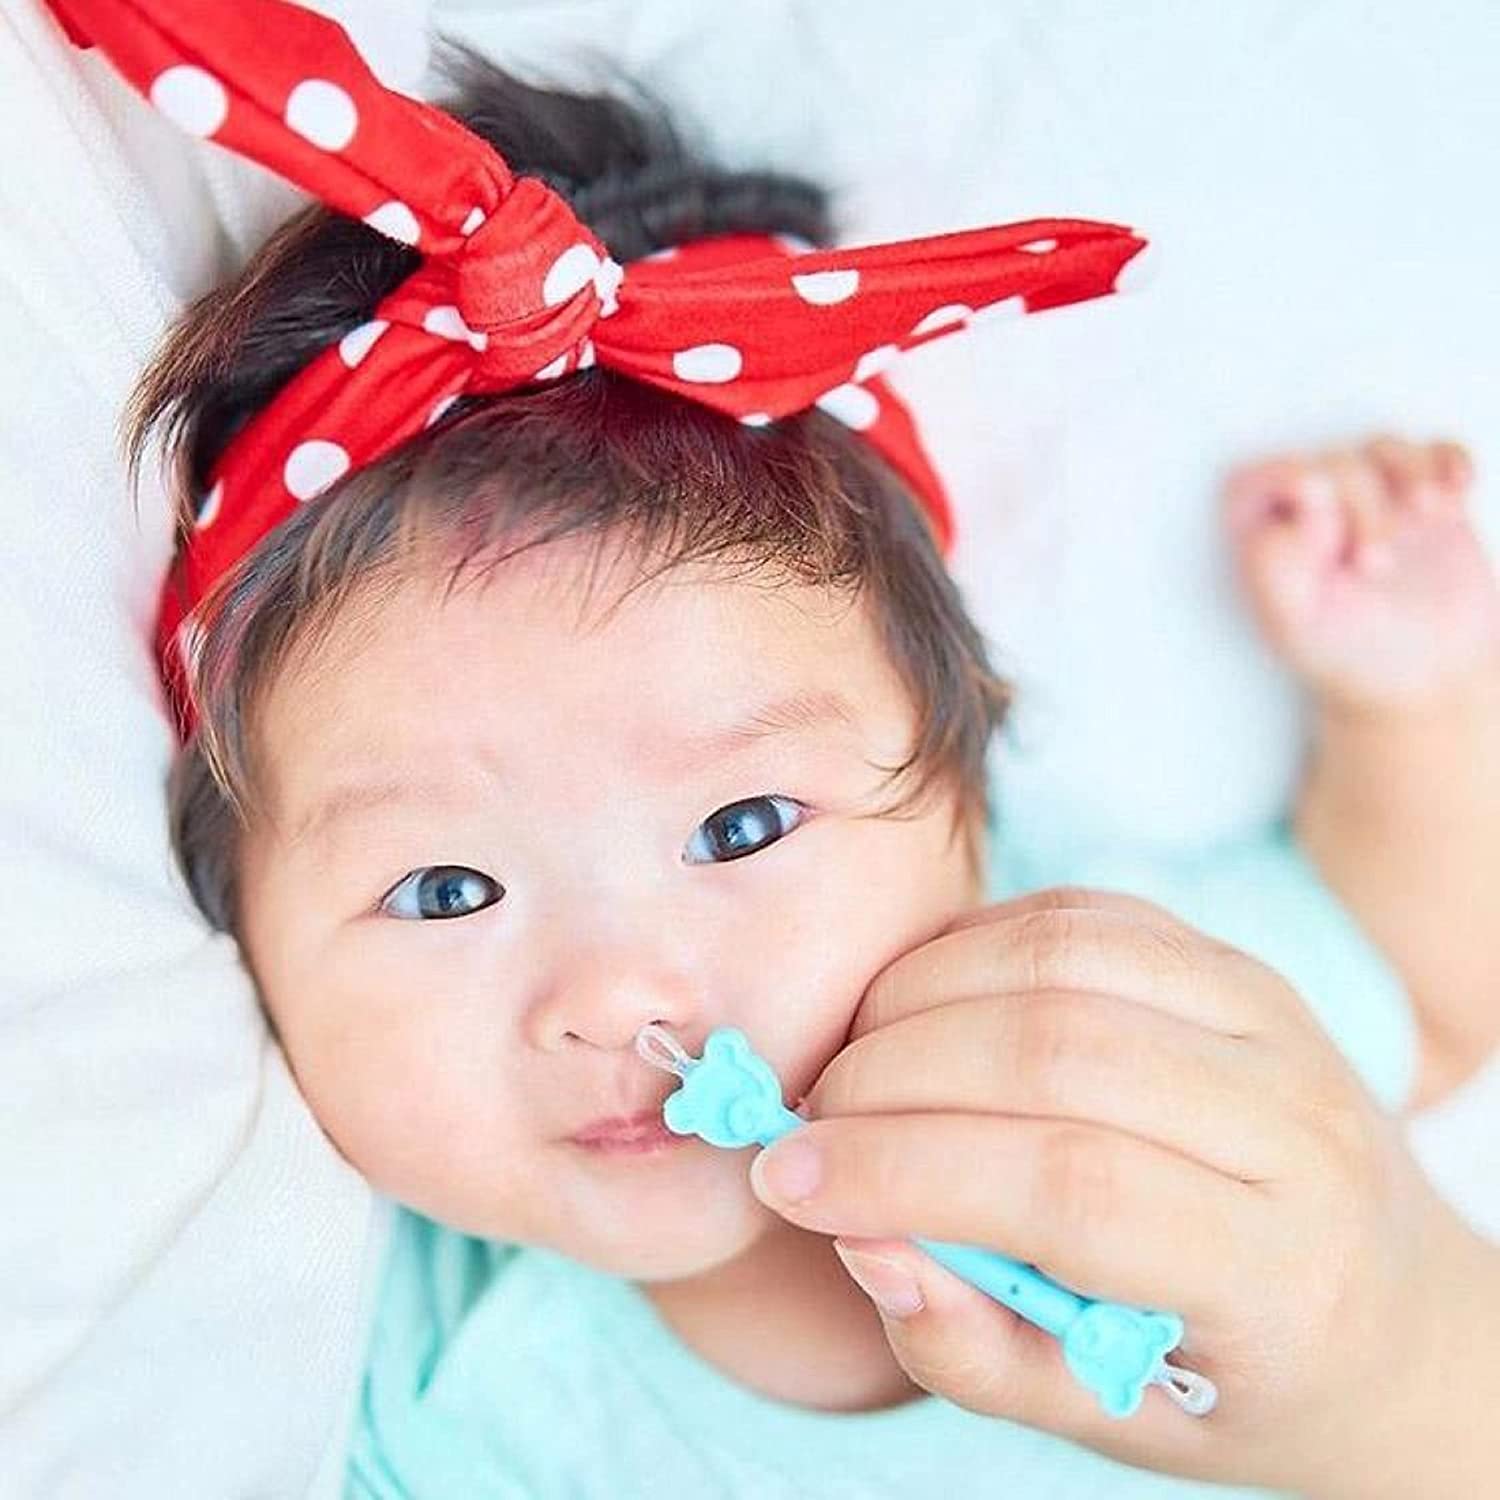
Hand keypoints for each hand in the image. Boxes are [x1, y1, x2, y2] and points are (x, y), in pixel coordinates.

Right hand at [747, 888, 1494, 1496]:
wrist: (1389, 1308)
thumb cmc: (1234, 1376)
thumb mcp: (1110, 1416)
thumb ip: (976, 1350)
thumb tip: (863, 1241)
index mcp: (1279, 1266)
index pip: (1073, 1188)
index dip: (907, 1173)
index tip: (791, 1182)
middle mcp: (1295, 1123)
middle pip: (1060, 1051)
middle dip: (891, 1076)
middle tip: (810, 1121)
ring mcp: (1273, 1019)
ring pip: (1065, 957)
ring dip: (920, 994)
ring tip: (858, 1061)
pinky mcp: (1235, 962)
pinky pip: (1082, 915)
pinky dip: (976, 944)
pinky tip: (924, 1002)